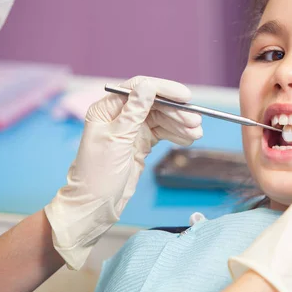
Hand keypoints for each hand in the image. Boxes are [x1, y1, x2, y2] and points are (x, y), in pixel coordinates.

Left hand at [44, 76, 201, 269]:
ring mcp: (131, 129)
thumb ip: (134, 112)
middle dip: (177, 112)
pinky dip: (176, 135)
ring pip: (161, 119)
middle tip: (196, 123)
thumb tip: (148, 86)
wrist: (95, 205)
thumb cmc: (97, 174)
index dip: (164, 89)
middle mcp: (119, 115)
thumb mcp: (117, 140)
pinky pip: (162, 132)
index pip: (138, 89)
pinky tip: (188, 139)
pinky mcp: (140, 143)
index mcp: (106, 109)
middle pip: (154, 104)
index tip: (186, 97)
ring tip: (196, 134)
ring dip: (180, 125)